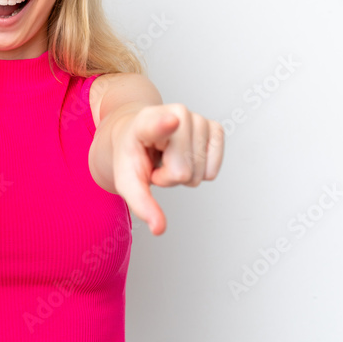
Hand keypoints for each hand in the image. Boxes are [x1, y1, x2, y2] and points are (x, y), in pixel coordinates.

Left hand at [110, 104, 223, 234]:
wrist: (138, 135)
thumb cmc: (133, 155)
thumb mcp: (127, 180)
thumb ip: (141, 203)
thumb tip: (159, 228)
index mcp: (146, 122)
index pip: (157, 124)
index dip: (165, 124)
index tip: (172, 120)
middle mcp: (176, 113)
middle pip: (182, 172)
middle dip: (169, 177)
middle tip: (157, 164)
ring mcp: (198, 119)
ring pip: (199, 173)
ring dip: (183, 174)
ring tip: (168, 158)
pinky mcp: (216, 128)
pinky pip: (213, 171)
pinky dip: (200, 172)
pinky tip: (185, 157)